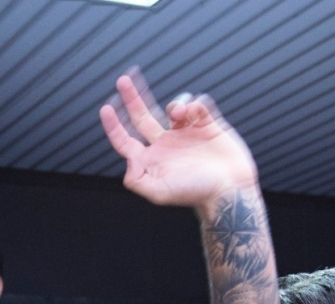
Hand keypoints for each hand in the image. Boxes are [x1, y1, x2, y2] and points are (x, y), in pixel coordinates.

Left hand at [99, 70, 257, 209]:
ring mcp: (185, 133)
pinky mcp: (207, 124)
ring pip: (172, 107)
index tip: (106, 108)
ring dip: (175, 104)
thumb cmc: (195, 194)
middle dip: (132, 97)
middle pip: (142, 116)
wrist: (228, 188)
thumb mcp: (159, 193)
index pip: (125, 141)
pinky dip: (194, 104)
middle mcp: (165, 145)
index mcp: (151, 160)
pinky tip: (196, 114)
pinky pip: (197, 103)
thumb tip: (127, 160)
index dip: (113, 126)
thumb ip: (137, 180)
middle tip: (123, 79)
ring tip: (181, 113)